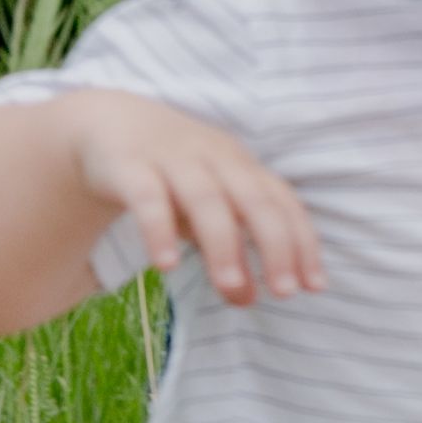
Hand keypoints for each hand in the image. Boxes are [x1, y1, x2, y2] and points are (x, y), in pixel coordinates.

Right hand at [67, 93, 320, 307]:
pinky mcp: (129, 165)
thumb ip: (229, 252)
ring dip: (223, 243)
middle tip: (285, 292)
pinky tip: (166, 265)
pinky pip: (148, 197)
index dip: (302, 242)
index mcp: (240, 166)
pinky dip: (159, 229)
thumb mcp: (204, 213)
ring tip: (230, 288)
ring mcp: (172, 158)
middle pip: (254, 199)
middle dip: (275, 245)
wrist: (107, 123)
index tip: (314, 286)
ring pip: (206, 199)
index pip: (282, 202)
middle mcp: (214, 158)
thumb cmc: (170, 173)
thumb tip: (249, 300)